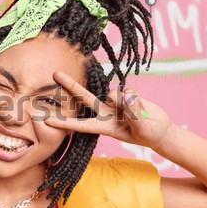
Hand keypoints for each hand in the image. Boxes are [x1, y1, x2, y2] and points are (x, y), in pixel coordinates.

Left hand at [45, 71, 174, 149]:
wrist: (161, 130)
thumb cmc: (150, 135)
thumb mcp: (142, 128)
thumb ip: (133, 111)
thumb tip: (124, 92)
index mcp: (105, 127)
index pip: (80, 124)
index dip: (63, 123)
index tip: (45, 119)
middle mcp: (105, 114)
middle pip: (85, 98)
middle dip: (71, 86)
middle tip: (55, 73)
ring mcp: (114, 103)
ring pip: (111, 93)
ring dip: (122, 99)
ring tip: (137, 112)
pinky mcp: (124, 95)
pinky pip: (126, 90)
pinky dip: (133, 96)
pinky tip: (140, 104)